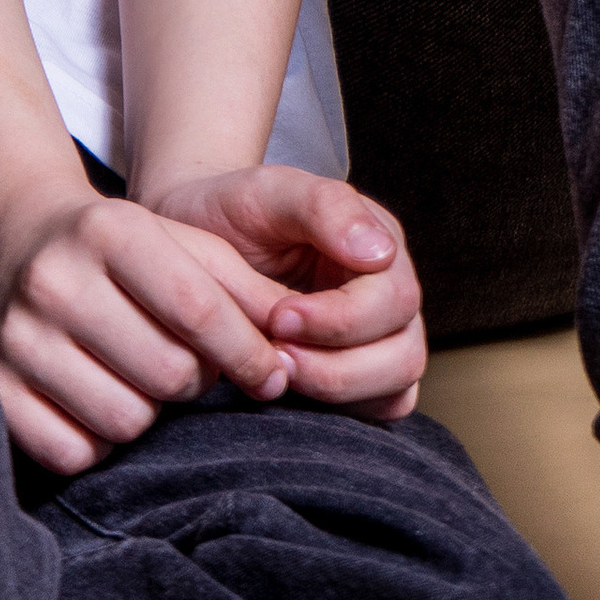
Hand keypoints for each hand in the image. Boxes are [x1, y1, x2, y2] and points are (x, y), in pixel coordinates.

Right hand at [0, 180, 295, 474]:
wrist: (15, 242)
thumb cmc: (119, 250)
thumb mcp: (182, 243)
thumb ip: (243, 287)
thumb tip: (292, 350)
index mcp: (108, 231)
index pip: (197, 310)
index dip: (247, 353)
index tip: (271, 374)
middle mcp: (54, 280)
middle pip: (168, 373)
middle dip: (194, 380)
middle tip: (185, 364)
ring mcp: (17, 338)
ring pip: (125, 420)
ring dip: (148, 412)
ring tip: (138, 377)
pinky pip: (74, 453)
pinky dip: (98, 440)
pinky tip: (97, 400)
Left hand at [146, 167, 426, 418]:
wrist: (196, 235)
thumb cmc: (235, 210)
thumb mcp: (270, 191)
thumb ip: (325, 207)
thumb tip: (381, 253)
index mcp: (381, 246)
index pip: (393, 301)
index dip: (339, 320)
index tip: (279, 318)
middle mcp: (389, 296)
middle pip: (403, 353)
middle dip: (336, 363)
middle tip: (273, 352)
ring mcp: (379, 340)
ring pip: (396, 389)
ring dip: (336, 389)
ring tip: (277, 368)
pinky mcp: (358, 376)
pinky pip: (377, 408)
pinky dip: (340, 407)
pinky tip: (289, 384)